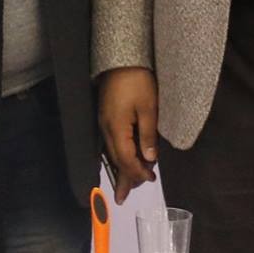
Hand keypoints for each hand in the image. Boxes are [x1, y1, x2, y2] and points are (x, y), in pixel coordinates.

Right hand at [98, 67, 159, 203]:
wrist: (121, 58)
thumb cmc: (137, 80)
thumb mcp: (148, 107)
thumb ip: (147, 135)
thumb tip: (149, 158)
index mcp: (116, 127)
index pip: (125, 159)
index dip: (136, 172)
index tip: (149, 180)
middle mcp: (106, 128)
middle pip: (115, 159)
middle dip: (125, 176)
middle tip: (129, 193)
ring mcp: (104, 121)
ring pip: (111, 152)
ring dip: (120, 167)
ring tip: (125, 183)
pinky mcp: (105, 115)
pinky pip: (110, 142)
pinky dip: (117, 154)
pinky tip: (120, 159)